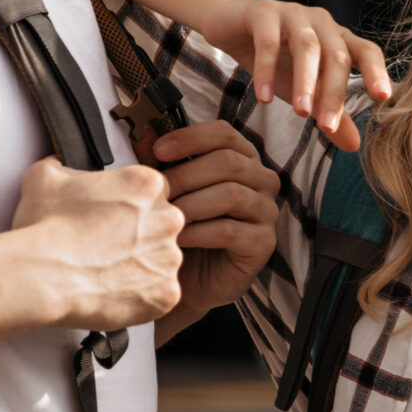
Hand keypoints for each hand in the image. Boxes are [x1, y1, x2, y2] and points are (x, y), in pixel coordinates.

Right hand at [10, 158, 184, 329]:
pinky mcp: (166, 294)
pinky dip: (142, 296)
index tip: (115, 216)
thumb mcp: (46, 175)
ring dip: (142, 265)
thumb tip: (59, 163)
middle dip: (141, 234)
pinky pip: (161, 295)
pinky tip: (114, 291)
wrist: (42, 276)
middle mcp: (167, 219)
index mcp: (147, 185)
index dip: (132, 203)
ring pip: (162, 261)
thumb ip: (64, 165)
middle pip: (163, 225)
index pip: (153, 190)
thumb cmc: (45, 227)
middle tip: (109, 246)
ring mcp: (169, 259)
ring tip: (107, 271)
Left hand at [149, 121, 281, 320]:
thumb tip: (145, 135)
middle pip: (229, 162)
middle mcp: (261, 180)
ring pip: (232, 195)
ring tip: (165, 217)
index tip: (158, 150)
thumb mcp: (167, 190)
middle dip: (185, 175)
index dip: (190, 138)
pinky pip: (231, 230)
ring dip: (191, 204)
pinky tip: (178, 238)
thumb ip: (160, 163)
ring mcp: (267, 211)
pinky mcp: (264, 243)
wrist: (186, 277)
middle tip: (157, 191)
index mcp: (241, 158)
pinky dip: (198, 232)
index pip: (224, 134)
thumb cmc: (181, 227)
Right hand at [205, 0, 392, 150]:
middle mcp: (321, 22)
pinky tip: (263, 97)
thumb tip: (354, 145)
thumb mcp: (303, 89)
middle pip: (337, 55)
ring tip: (301, 113)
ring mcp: (293, 14)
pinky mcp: (262, 12)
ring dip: (305, 82)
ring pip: (306, 47)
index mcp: (337, 38)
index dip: (377, 71)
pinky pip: (267, 42)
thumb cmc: (275, 57)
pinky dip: (267, 70)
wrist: (230, 23)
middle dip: (334, 93)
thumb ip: (328, 112)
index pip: (366, 51)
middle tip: (327, 126)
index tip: (383, 98)